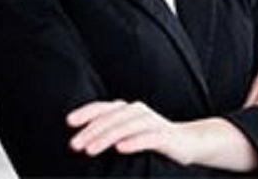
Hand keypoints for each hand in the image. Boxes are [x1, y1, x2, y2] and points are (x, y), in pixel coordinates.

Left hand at [67, 100, 189, 162]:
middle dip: (91, 131)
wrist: (188, 141)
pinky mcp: (165, 136)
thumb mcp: (128, 132)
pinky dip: (134, 142)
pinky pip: (148, 137)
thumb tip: (81, 139)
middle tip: (75, 145)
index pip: (103, 108)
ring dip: (106, 138)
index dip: (86, 113)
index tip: (69, 122)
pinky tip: (121, 149)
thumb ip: (109, 131)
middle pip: (111, 118)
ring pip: (126, 127)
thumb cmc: (152, 137)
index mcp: (126, 110)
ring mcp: (152, 122)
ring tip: (91, 149)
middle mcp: (138, 112)